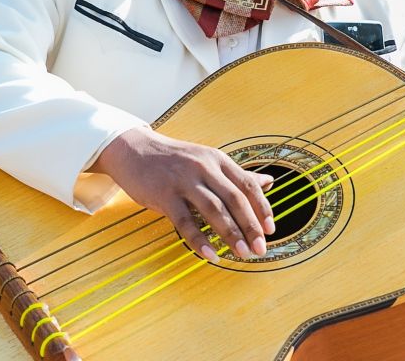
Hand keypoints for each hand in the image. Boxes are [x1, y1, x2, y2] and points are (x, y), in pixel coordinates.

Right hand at [90, 127, 275, 263]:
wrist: (134, 149)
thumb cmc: (174, 159)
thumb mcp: (208, 160)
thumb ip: (236, 175)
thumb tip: (270, 182)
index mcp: (217, 159)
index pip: (247, 184)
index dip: (262, 208)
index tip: (271, 230)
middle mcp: (204, 167)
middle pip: (234, 198)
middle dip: (251, 226)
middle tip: (260, 249)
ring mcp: (184, 180)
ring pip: (213, 209)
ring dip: (231, 233)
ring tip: (243, 253)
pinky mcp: (164, 194)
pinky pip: (185, 221)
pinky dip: (200, 240)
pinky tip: (212, 255)